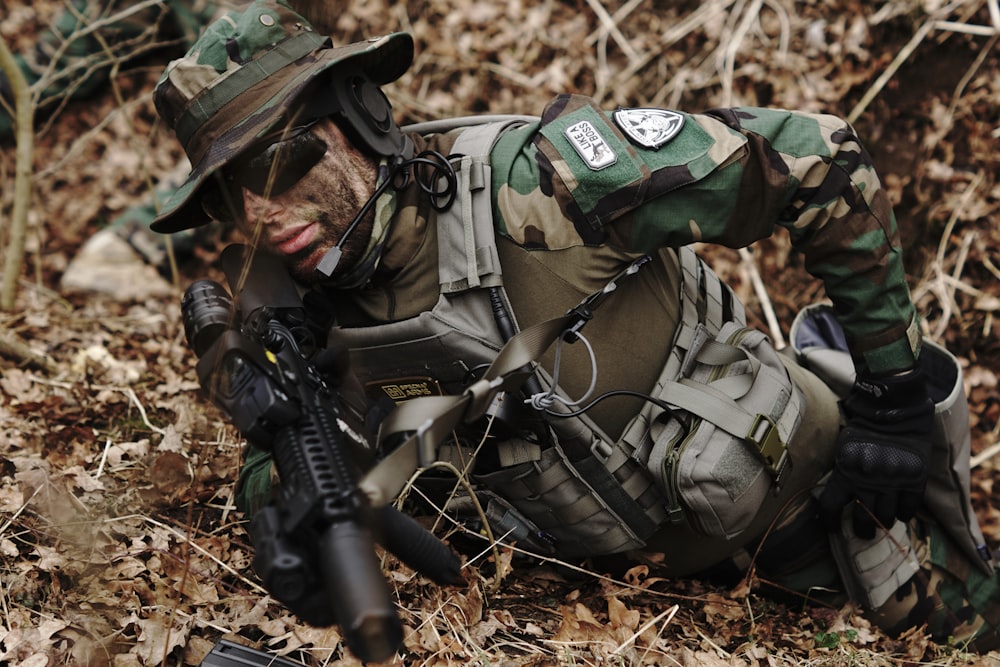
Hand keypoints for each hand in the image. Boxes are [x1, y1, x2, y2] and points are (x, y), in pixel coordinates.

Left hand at [818, 367, 934, 538]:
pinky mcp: (914, 477)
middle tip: (864, 531)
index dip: (830, 521)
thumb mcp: (843, 446)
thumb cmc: (863, 424)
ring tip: (883, 520)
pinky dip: (906, 513)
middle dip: (862, 529)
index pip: (831, 506)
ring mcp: (893, 481)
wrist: (893, 406)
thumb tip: (835, 493)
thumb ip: (842, 469)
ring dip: (884, 521)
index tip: (833, 527)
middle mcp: (868, 480)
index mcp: (845, 471)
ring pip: (888, 517)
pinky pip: (910, 507)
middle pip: (864, 519)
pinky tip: (902, 512)